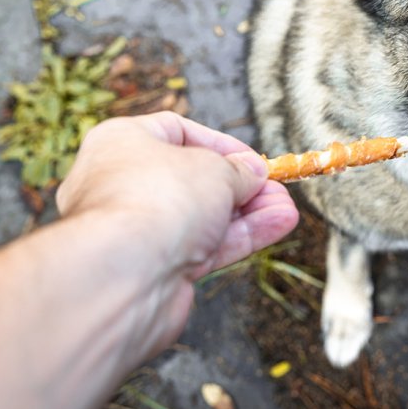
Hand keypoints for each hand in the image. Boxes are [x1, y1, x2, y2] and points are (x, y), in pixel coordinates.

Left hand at [55, 112, 298, 342]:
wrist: (124, 276)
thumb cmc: (155, 201)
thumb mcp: (213, 167)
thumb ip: (238, 169)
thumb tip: (251, 172)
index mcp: (121, 144)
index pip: (176, 132)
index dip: (219, 144)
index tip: (251, 158)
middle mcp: (124, 186)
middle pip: (194, 180)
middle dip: (242, 185)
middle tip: (275, 187)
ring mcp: (140, 231)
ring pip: (205, 216)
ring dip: (249, 212)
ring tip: (287, 209)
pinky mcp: (157, 267)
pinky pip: (206, 246)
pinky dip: (242, 236)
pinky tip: (277, 225)